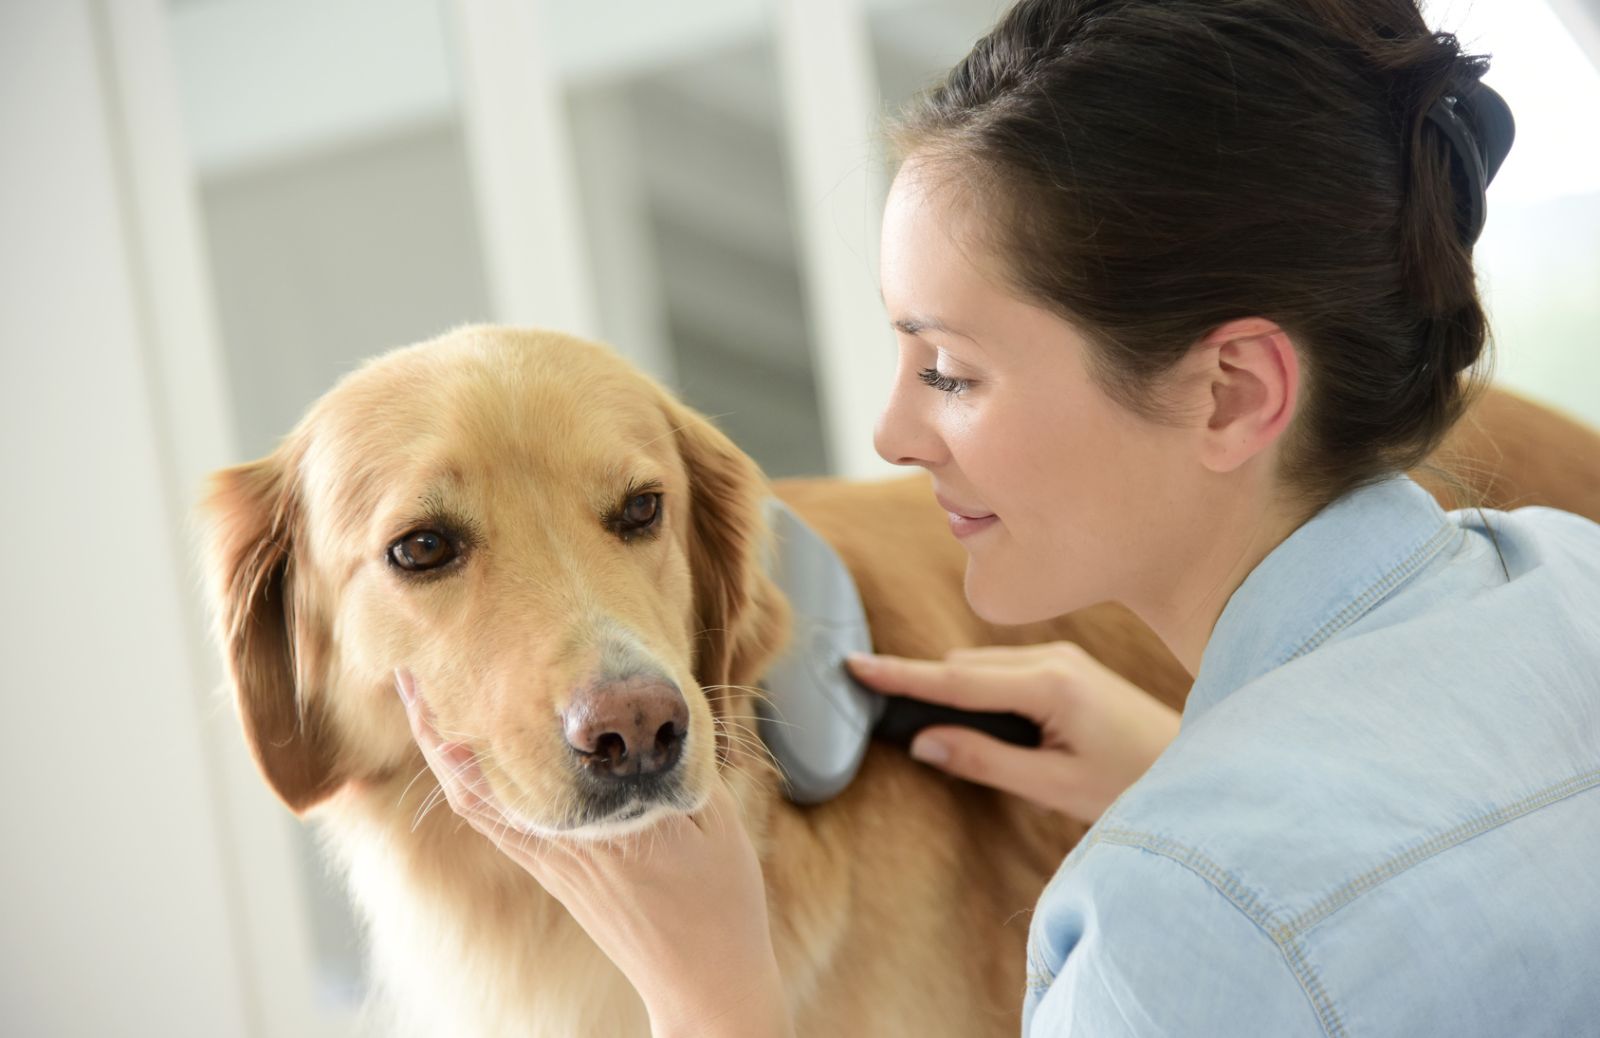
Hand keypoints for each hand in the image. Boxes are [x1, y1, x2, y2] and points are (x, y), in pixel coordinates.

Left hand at [394, 669, 793, 1037]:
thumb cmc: (720, 902)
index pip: (528, 762)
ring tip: (426, 704)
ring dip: (443, 755)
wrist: (702, 981)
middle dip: (436, 727)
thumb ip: (681, 763)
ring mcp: (551, 863)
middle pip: (474, 782)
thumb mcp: (716, 821)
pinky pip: (497, 824)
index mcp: (604, 822)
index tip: (462, 665)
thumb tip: (660, 706)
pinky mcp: (554, 875)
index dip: (483, 716)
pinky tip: (468, 757)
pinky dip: (472, 786)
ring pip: (476, 804)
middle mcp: (563, 842)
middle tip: (412, 675)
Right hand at [845, 642, 1179, 824]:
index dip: (901, 674)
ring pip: (981, 664)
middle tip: (882, 711)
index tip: (855, 663)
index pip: (957, 678)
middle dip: (924, 685)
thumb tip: (923, 741)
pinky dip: (979, 689)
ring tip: (932, 727)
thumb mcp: (1054, 786)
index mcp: (1051, 685)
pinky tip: (978, 720)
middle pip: (964, 665)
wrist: (1198, 770)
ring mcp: (1063, 657)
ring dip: (954, 689)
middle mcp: (1055, 658)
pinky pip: (1004, 668)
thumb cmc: (1130, 786)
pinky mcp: (1068, 666)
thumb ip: (985, 761)